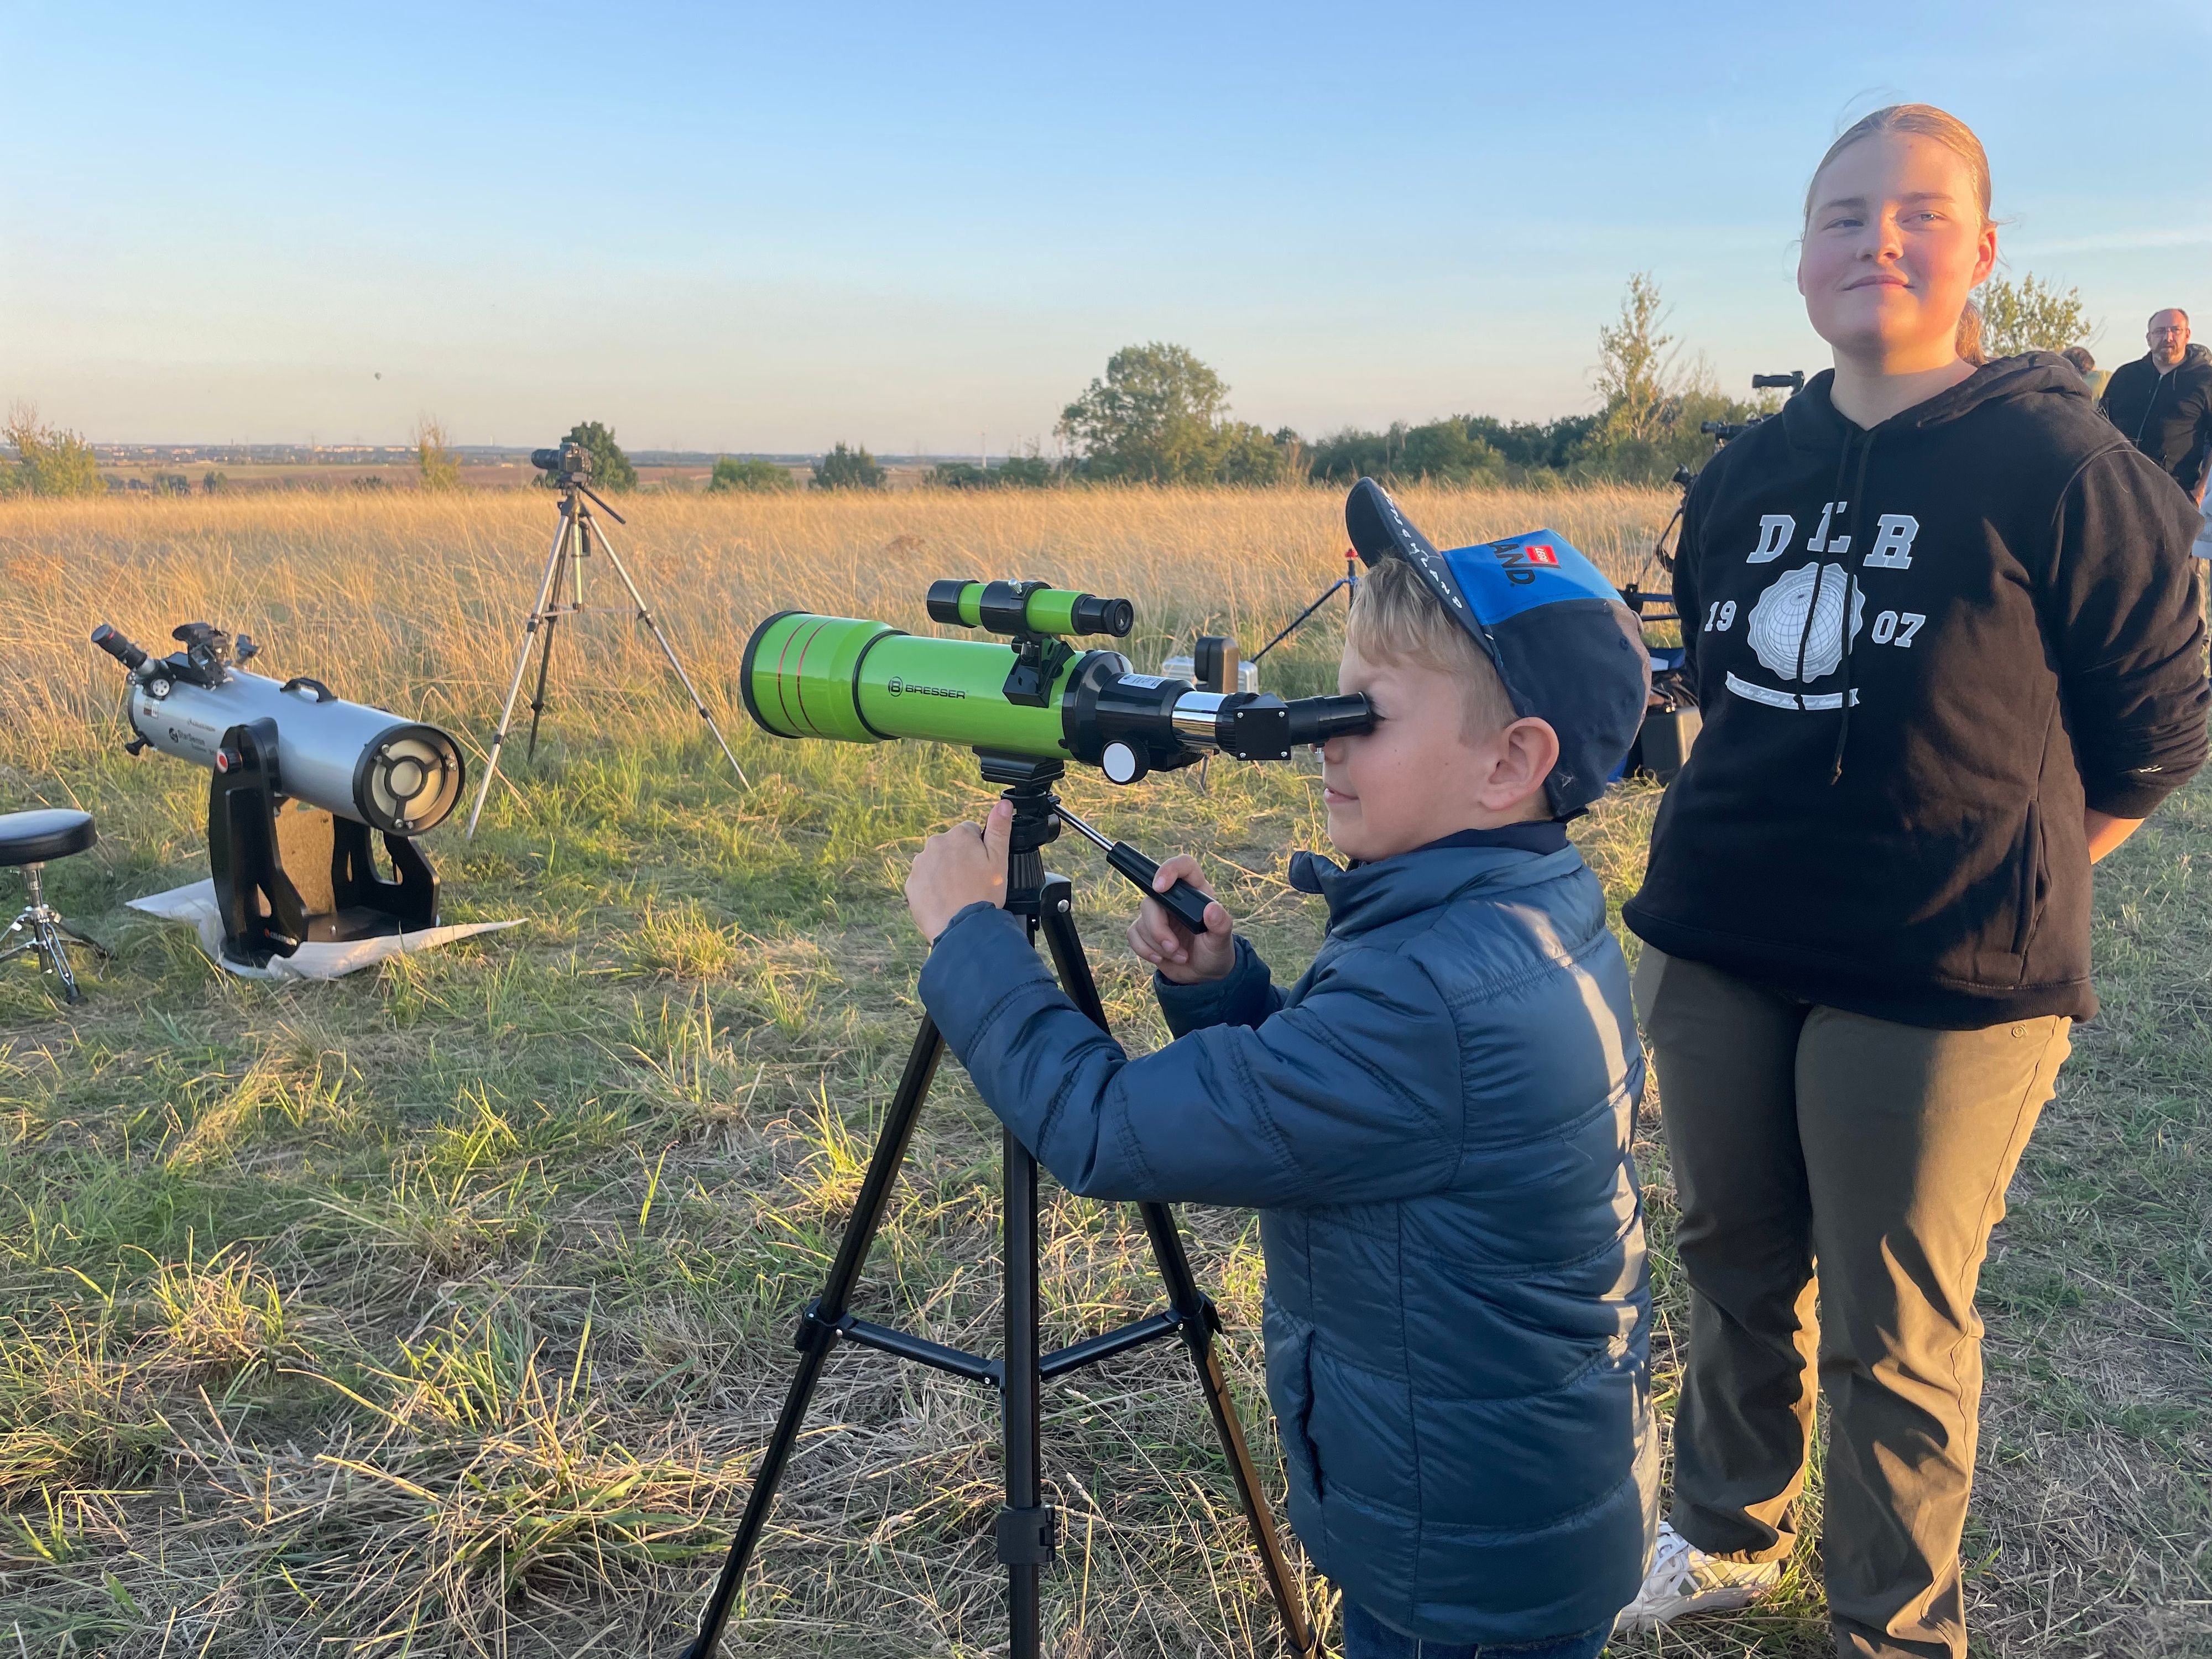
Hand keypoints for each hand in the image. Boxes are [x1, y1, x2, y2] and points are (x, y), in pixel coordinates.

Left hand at [906, 800, 1012, 941]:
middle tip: (972, 883)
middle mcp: (935, 844)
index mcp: (959, 835)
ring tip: (958, 894)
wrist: (961, 928)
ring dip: (945, 873)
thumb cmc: (984, 894)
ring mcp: (920, 864)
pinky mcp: (911, 883)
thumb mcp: (999, 860)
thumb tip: (1004, 803)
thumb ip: (1000, 829)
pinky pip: (924, 881)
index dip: (980, 850)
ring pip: (937, 863)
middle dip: (960, 860)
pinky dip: (932, 888)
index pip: (971, 832)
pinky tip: (945, 901)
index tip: (983, 868)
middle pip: (951, 847)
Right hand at [1126, 854, 1234, 983]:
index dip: (1169, 869)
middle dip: (1159, 928)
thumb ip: (1220, 924)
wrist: (1203, 973)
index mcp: (1196, 892)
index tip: (1160, 887)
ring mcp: (1158, 914)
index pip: (1183, 866)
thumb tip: (1211, 909)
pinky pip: (1133, 934)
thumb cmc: (1215, 951)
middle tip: (1173, 948)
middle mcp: (1175, 899)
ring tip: (1179, 956)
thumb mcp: (1221, 940)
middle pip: (1153, 899)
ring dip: (1157, 944)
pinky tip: (1161, 958)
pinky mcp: (1145, 930)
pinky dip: (1144, 949)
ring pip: (1142, 919)